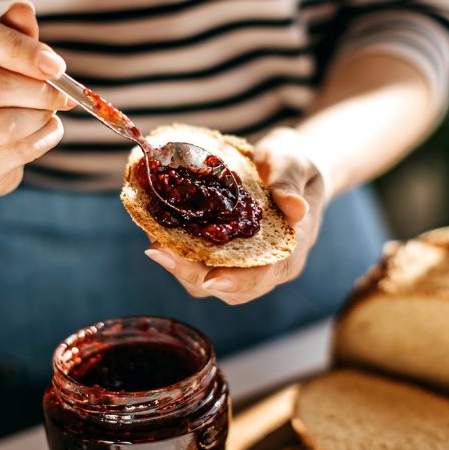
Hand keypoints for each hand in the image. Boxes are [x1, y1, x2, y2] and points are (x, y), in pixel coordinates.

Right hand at [0, 0, 73, 198]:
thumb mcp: (3, 56)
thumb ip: (15, 34)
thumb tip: (24, 10)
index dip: (18, 48)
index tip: (56, 64)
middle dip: (38, 91)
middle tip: (65, 94)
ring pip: (1, 126)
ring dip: (39, 117)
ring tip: (50, 112)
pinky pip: (14, 153)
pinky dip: (42, 140)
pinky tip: (48, 130)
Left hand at [144, 127, 326, 304]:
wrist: (284, 166)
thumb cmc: (294, 163)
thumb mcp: (296, 162)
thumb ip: (291, 182)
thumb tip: (295, 206)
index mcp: (290, 250)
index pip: (267, 274)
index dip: (239, 280)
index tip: (211, 280)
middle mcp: (264, 266)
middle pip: (227, 287)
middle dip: (192, 272)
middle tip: (160, 250)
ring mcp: (238, 264)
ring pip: (204, 281)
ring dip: (177, 265)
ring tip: (153, 242)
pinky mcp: (218, 254)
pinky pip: (194, 263)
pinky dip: (174, 251)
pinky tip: (155, 230)